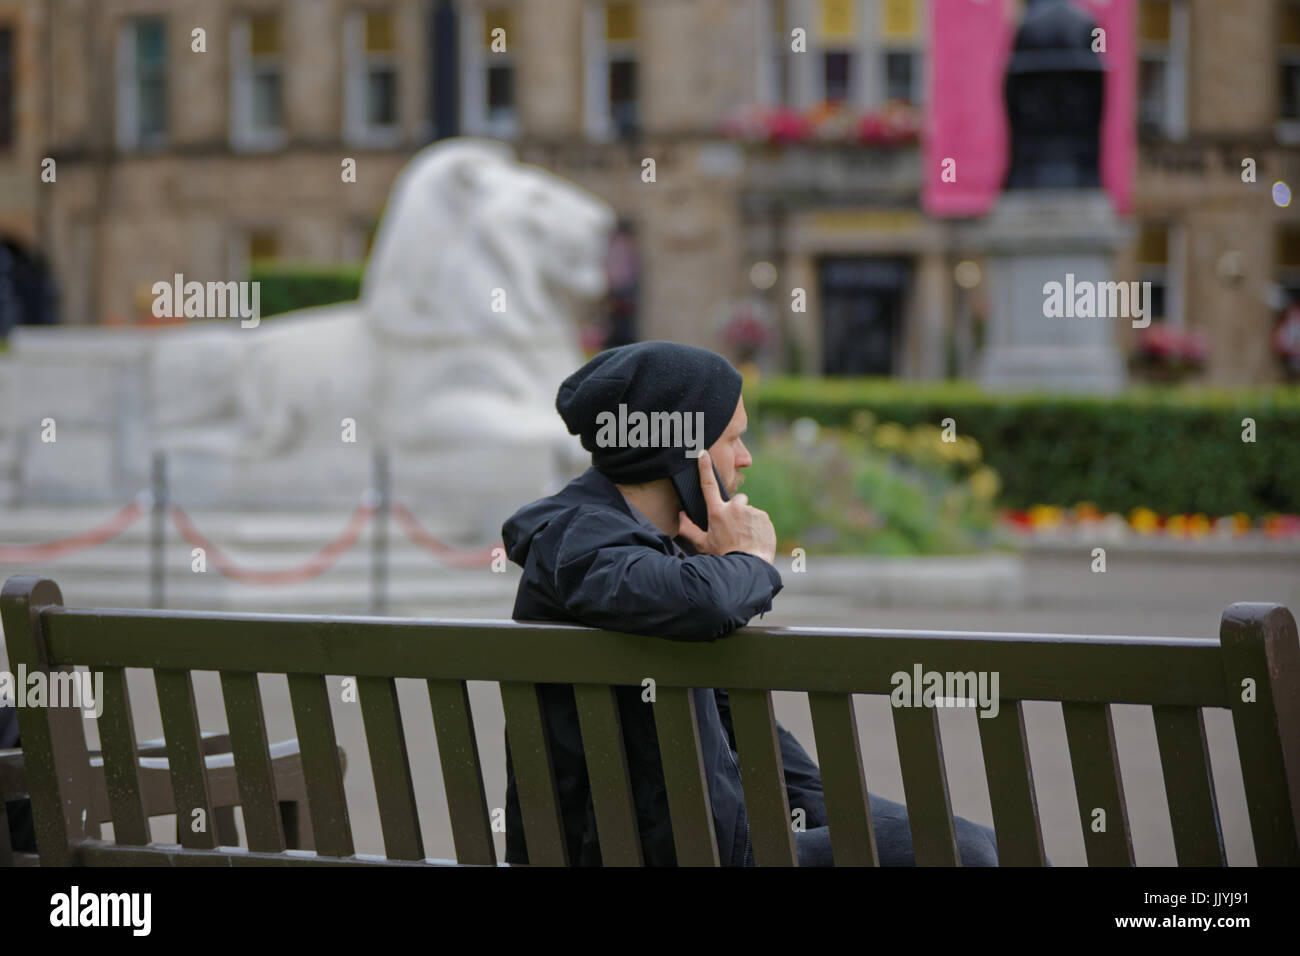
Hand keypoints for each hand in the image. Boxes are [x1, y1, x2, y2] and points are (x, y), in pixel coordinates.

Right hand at [676, 450, 776, 565]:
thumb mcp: (703, 545)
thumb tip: (680, 516)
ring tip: (745, 537)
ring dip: (747, 520)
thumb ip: (689, 529)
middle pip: (736, 499)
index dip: (704, 468)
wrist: (748, 566)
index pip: (708, 486)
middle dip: (736, 509)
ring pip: (748, 511)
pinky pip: (760, 518)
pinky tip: (754, 539)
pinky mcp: (764, 517)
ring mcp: (750, 511)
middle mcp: (734, 508)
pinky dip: (758, 526)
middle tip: (735, 528)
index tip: (703, 453)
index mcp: (717, 512)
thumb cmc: (723, 556)